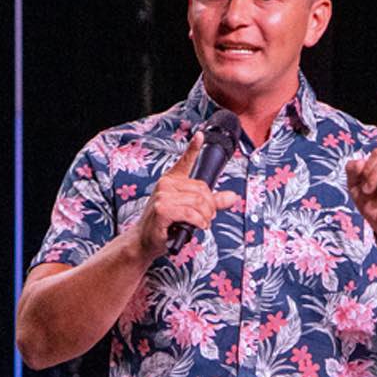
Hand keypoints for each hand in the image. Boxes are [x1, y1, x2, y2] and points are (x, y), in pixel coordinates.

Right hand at [134, 131, 238, 259]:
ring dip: (205, 217)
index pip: (185, 161)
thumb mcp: (189, 211)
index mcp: (171, 180)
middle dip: (210, 207)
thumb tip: (232, 197)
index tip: (200, 135)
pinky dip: (199, 222)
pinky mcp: (162, 209)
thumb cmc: (164, 226)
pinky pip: (190, 213)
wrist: (144, 240)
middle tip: (206, 218)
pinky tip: (197, 226)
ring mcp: (163, 196)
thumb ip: (211, 203)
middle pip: (202, 189)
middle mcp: (166, 184)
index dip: (193, 148)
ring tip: (201, 223)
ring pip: (199, 202)